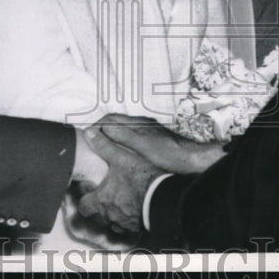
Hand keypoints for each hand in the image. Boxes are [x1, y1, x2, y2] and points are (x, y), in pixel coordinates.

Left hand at [76, 128, 159, 233]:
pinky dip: (130, 219)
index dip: (85, 198)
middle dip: (100, 208)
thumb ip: (104, 146)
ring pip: (114, 223)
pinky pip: (129, 227)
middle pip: (98, 217)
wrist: (164, 197)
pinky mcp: (138, 227)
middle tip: (106, 196)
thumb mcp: (122, 157)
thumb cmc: (141, 179)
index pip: (84, 206)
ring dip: (115, 214)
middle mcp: (110, 216)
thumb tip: (89, 134)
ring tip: (123, 202)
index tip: (88, 191)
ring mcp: (124, 224)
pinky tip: (137, 208)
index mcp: (102, 200)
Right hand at [93, 113, 225, 173]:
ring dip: (110, 137)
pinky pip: (129, 138)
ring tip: (101, 150)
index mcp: (138, 124)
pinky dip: (120, 143)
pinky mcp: (152, 141)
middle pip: (115, 123)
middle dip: (101, 130)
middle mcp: (142, 125)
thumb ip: (124, 136)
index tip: (86, 137)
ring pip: (122, 131)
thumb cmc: (169, 155)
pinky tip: (119, 155)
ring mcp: (147, 132)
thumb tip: (104, 128)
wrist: (191, 160)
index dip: (97, 126)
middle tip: (90, 143)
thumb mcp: (143, 147)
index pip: (110, 119)